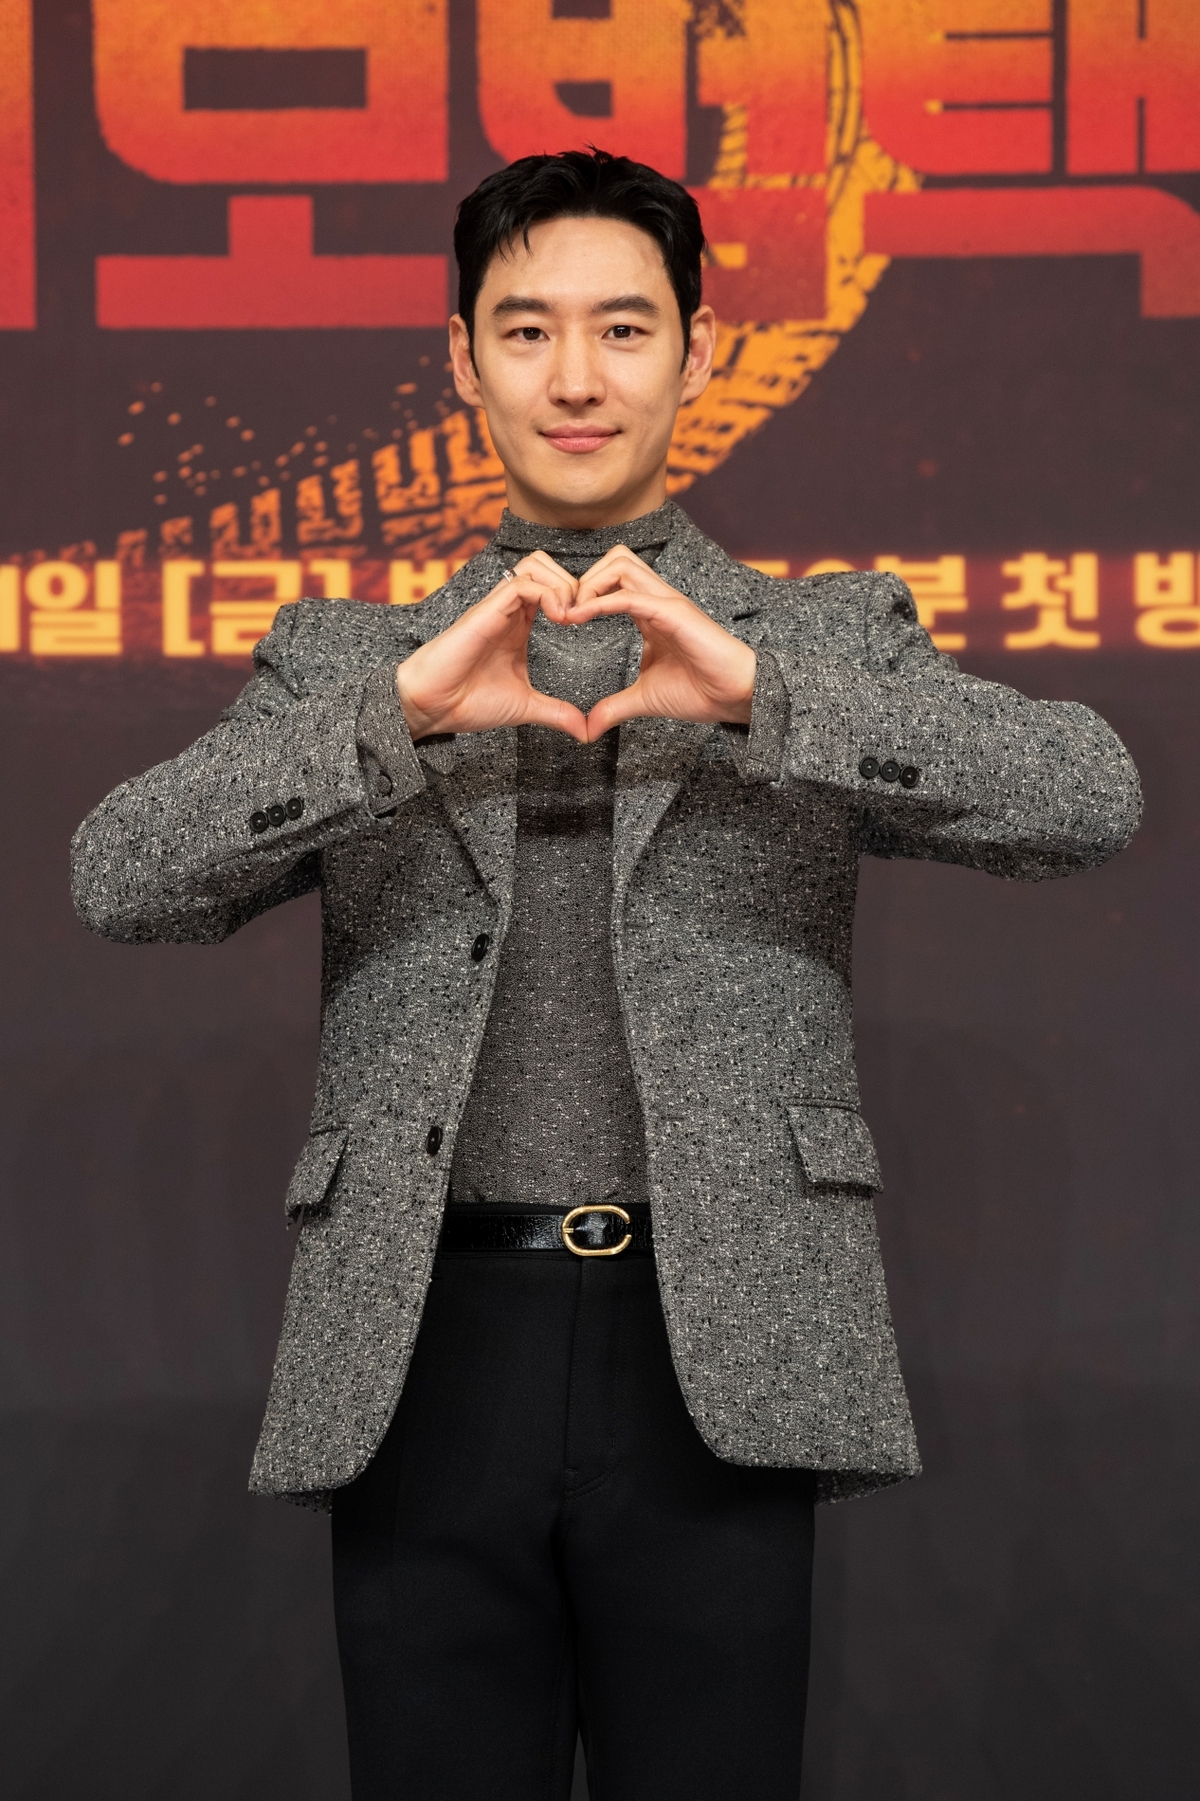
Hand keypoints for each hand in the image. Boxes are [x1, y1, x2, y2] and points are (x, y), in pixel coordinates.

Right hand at [395, 552, 587, 741]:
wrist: (433, 707)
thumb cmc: (468, 702)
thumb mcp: (526, 707)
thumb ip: (557, 713)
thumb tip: (586, 731)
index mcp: (520, 625)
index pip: (553, 587)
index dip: (578, 599)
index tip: (585, 628)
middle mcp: (510, 610)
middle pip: (547, 565)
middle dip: (575, 584)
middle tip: (582, 617)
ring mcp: (499, 607)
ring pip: (536, 564)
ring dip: (563, 584)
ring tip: (569, 617)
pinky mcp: (488, 610)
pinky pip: (522, 582)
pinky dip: (549, 594)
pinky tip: (558, 619)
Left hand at [544, 546, 756, 740]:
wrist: (735, 697)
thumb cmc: (700, 691)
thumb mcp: (644, 699)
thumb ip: (614, 707)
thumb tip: (589, 728)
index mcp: (650, 613)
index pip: (612, 580)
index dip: (582, 594)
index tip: (562, 621)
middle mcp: (657, 599)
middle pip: (614, 559)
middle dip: (583, 579)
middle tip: (565, 613)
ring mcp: (666, 602)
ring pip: (621, 563)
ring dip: (590, 583)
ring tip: (573, 614)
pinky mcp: (674, 612)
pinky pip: (630, 594)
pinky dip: (601, 602)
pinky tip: (580, 618)